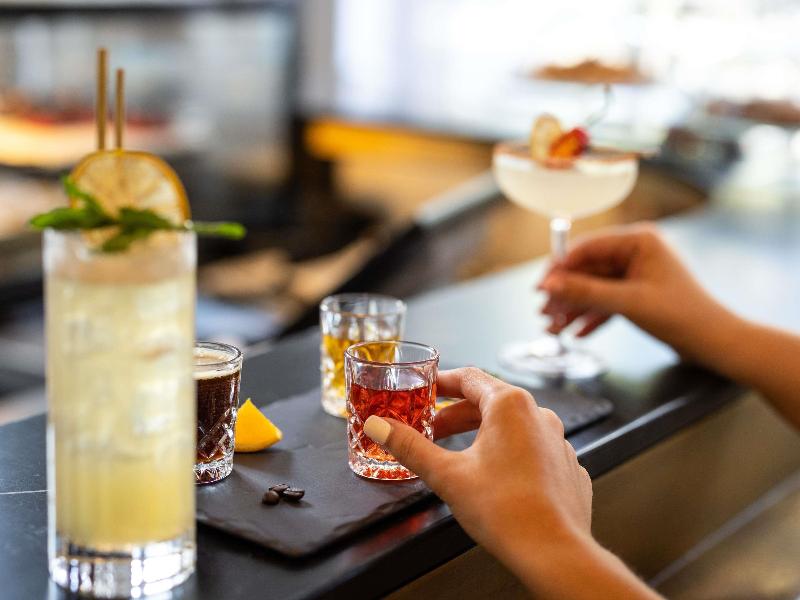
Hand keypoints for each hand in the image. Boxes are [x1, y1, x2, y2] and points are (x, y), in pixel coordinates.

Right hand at [363, 368, 592, 571]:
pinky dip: (510, 454)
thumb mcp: (446, 474)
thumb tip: (380, 427)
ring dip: (482, 434)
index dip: (442, 382)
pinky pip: (533, 450)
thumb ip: (409, 446)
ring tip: (459, 454)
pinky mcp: (566, 467)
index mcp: (510, 406)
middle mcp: (539, 416)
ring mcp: (557, 442)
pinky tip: (495, 476)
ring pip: (513, 427)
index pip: (469, 377)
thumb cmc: (506, 511)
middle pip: (489, 402)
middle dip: (456, 415)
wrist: (553, 551)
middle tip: (431, 430)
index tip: (426, 390)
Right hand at [538, 223, 732, 361]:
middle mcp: (636, 251)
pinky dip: (591, 317)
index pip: (588, 247)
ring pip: (594, 288)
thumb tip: (549, 285)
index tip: (540, 287)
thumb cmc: (681, 316)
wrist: (715, 343)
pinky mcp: (637, 293)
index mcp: (639, 240)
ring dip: (573, 309)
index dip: (560, 267)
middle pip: (587, 269)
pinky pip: (606, 301)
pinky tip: (576, 334)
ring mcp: (636, 272)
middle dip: (565, 294)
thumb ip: (586, 292)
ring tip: (553, 328)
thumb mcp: (628, 302)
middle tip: (543, 312)